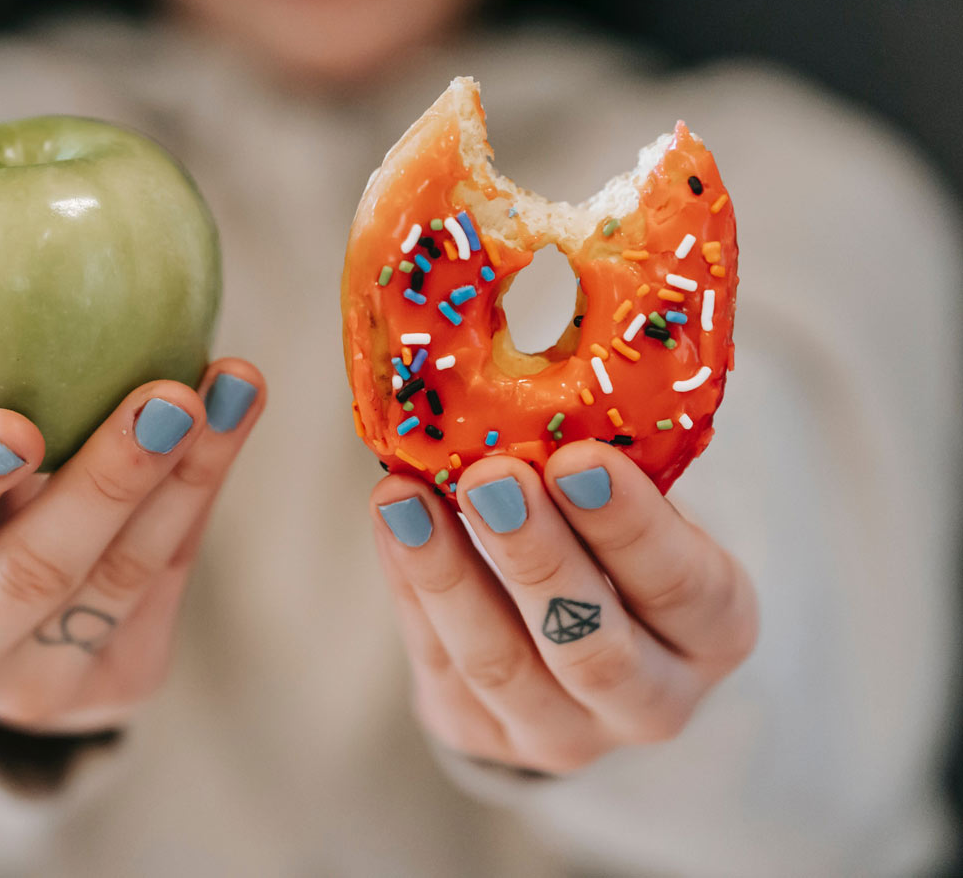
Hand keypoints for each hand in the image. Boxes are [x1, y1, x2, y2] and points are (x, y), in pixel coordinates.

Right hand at [0, 359, 263, 732]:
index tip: (14, 421)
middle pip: (31, 572)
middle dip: (108, 481)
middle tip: (167, 395)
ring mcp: (31, 691)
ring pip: (120, 579)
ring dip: (186, 475)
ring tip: (230, 386)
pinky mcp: (115, 687)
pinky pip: (167, 581)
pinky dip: (200, 492)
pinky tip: (231, 418)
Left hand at [371, 442, 758, 774]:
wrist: (572, 637)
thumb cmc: (612, 539)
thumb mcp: (637, 504)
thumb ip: (605, 464)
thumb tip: (536, 371)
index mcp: (714, 630)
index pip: (685, 587)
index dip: (632, 527)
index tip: (579, 458)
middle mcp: (653, 700)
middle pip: (594, 646)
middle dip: (536, 556)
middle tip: (491, 476)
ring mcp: (564, 734)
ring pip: (501, 664)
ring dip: (447, 573)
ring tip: (405, 496)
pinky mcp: (480, 736)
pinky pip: (438, 660)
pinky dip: (409, 584)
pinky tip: (392, 518)